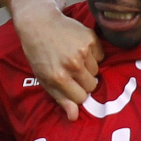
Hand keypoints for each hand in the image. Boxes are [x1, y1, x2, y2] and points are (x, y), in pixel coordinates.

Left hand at [12, 4, 101, 119]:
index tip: (70, 86)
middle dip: (83, 82)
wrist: (39, 24)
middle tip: (72, 73)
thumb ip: (60, 99)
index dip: (76, 93)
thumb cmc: (39, 54)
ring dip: (88, 69)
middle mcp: (72, 65)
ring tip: (75, 59)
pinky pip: (100, 56)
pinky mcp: (90, 38)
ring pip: (97, 71)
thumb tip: (74, 117)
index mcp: (59, 77)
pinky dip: (93, 55)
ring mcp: (83, 50)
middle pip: (91, 86)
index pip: (81, 97)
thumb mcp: (44, 79)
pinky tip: (80, 49)